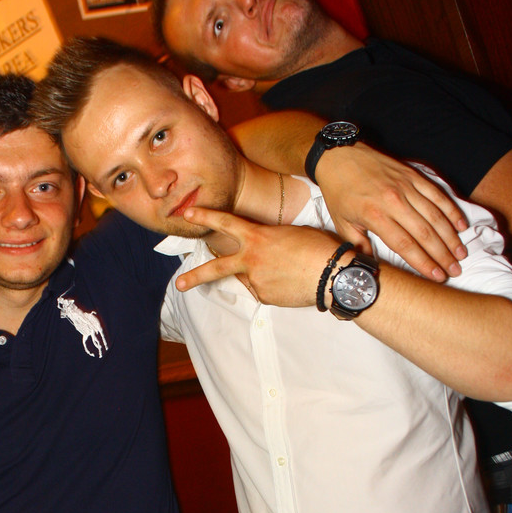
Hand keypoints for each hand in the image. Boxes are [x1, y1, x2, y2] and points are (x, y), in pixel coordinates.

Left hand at [176, 207, 339, 305]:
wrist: (332, 274)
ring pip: (249, 279)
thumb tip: (262, 255)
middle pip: (216, 268)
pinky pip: (264, 291)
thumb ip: (269, 242)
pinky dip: (273, 287)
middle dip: (195, 276)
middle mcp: (251, 260)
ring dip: (259, 277)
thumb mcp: (290, 234)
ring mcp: (256, 281)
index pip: (225, 223)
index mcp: (257, 237)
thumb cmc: (317, 248)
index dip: (206, 216)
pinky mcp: (266, 297)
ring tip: (278, 276)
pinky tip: (290, 283)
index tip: (189, 215)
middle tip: (179, 284)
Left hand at [316, 144, 467, 279]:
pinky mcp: (413, 175)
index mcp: (375, 216)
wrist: (340, 155)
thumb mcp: (342, 223)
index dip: (423, 263)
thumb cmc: (339, 191)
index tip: (436, 276)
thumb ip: (358, 246)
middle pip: (425, 234)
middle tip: (455, 271)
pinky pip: (438, 194)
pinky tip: (461, 226)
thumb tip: (370, 266)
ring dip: (451, 237)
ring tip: (461, 254)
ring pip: (435, 216)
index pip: (405, 245)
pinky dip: (451, 211)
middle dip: (442, 255)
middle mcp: (394, 201)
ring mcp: (406, 186)